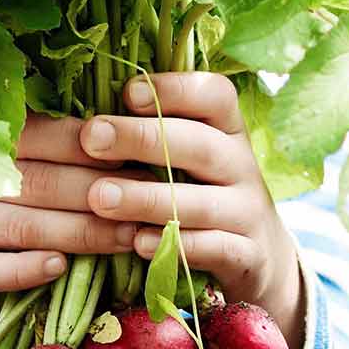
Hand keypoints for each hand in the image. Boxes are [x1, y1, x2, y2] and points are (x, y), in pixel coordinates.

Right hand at [0, 116, 143, 345]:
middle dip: (102, 194)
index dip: (99, 148)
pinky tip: (59, 267)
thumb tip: (134, 131)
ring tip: (127, 238)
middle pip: (44, 182)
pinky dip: (23, 270)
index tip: (144, 158)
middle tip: (152, 203)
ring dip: (80, 234)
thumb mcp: (13, 145)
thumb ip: (58, 138)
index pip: (50, 135)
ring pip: (23, 226)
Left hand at [81, 73, 304, 348]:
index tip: (127, 93)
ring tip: (99, 198)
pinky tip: (138, 243)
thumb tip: (89, 115)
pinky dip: (176, 246)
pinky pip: (214, 249)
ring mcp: (248, 213)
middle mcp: (242, 166)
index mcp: (228, 131)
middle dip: (142, 139)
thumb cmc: (204, 196)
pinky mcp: (248, 256)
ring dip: (146, 199)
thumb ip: (155, 135)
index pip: (215, 95)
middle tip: (91, 138)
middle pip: (200, 144)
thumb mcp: (191, 160)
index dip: (174, 89)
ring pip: (200, 202)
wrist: (259, 259)